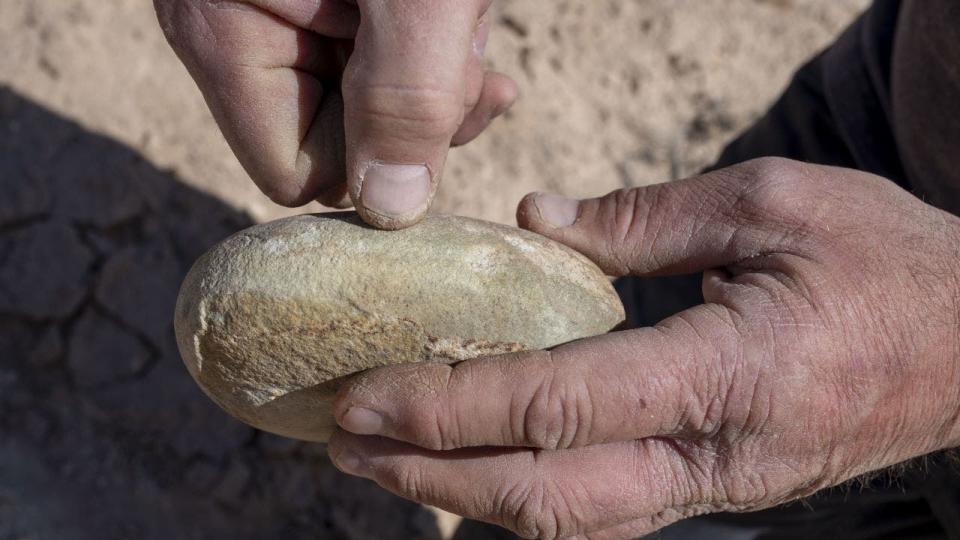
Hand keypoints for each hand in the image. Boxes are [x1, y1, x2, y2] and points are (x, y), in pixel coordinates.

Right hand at [154, 0, 516, 228]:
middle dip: (414, 108)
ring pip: (358, 100)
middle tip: (466, 46)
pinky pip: (365, 57)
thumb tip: (390, 211)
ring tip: (460, 11)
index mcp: (222, 30)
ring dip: (429, 73)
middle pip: (332, 138)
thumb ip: (408, 97)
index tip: (449, 105)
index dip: (378, 160)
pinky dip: (421, 42)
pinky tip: (451, 9)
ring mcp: (266, 9)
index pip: (297, 172)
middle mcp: (227, 27)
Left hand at [326, 158, 959, 538]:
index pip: (559, 407)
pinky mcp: (718, 490)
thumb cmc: (888, 262)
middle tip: (345, 442)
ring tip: (384, 461)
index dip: (451, 408)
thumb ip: (644, 220)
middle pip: (546, 497)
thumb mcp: (773, 202)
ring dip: (465, 495)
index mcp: (732, 372)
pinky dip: (523, 497)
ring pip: (570, 523)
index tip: (367, 397)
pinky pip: (603, 512)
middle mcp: (718, 455)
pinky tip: (471, 468)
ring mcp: (719, 488)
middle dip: (432, 474)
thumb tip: (536, 226)